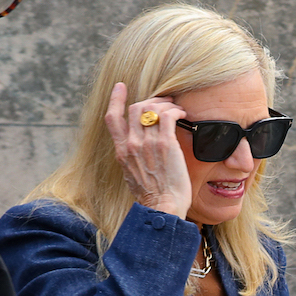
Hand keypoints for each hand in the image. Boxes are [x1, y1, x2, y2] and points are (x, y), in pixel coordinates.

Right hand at [105, 81, 191, 218]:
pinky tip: (183, 114)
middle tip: (165, 102)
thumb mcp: (133, 176)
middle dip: (151, 100)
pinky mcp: (166, 145)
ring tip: (176, 108)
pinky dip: (176, 110)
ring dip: (166, 104)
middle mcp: (132, 145)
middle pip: (135, 108)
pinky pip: (168, 116)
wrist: (162, 208)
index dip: (115, 99)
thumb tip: (139, 152)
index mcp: (122, 152)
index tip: (120, 87)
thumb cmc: (153, 198)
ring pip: (152, 109)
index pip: (111, 118)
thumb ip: (133, 159)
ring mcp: (148, 144)